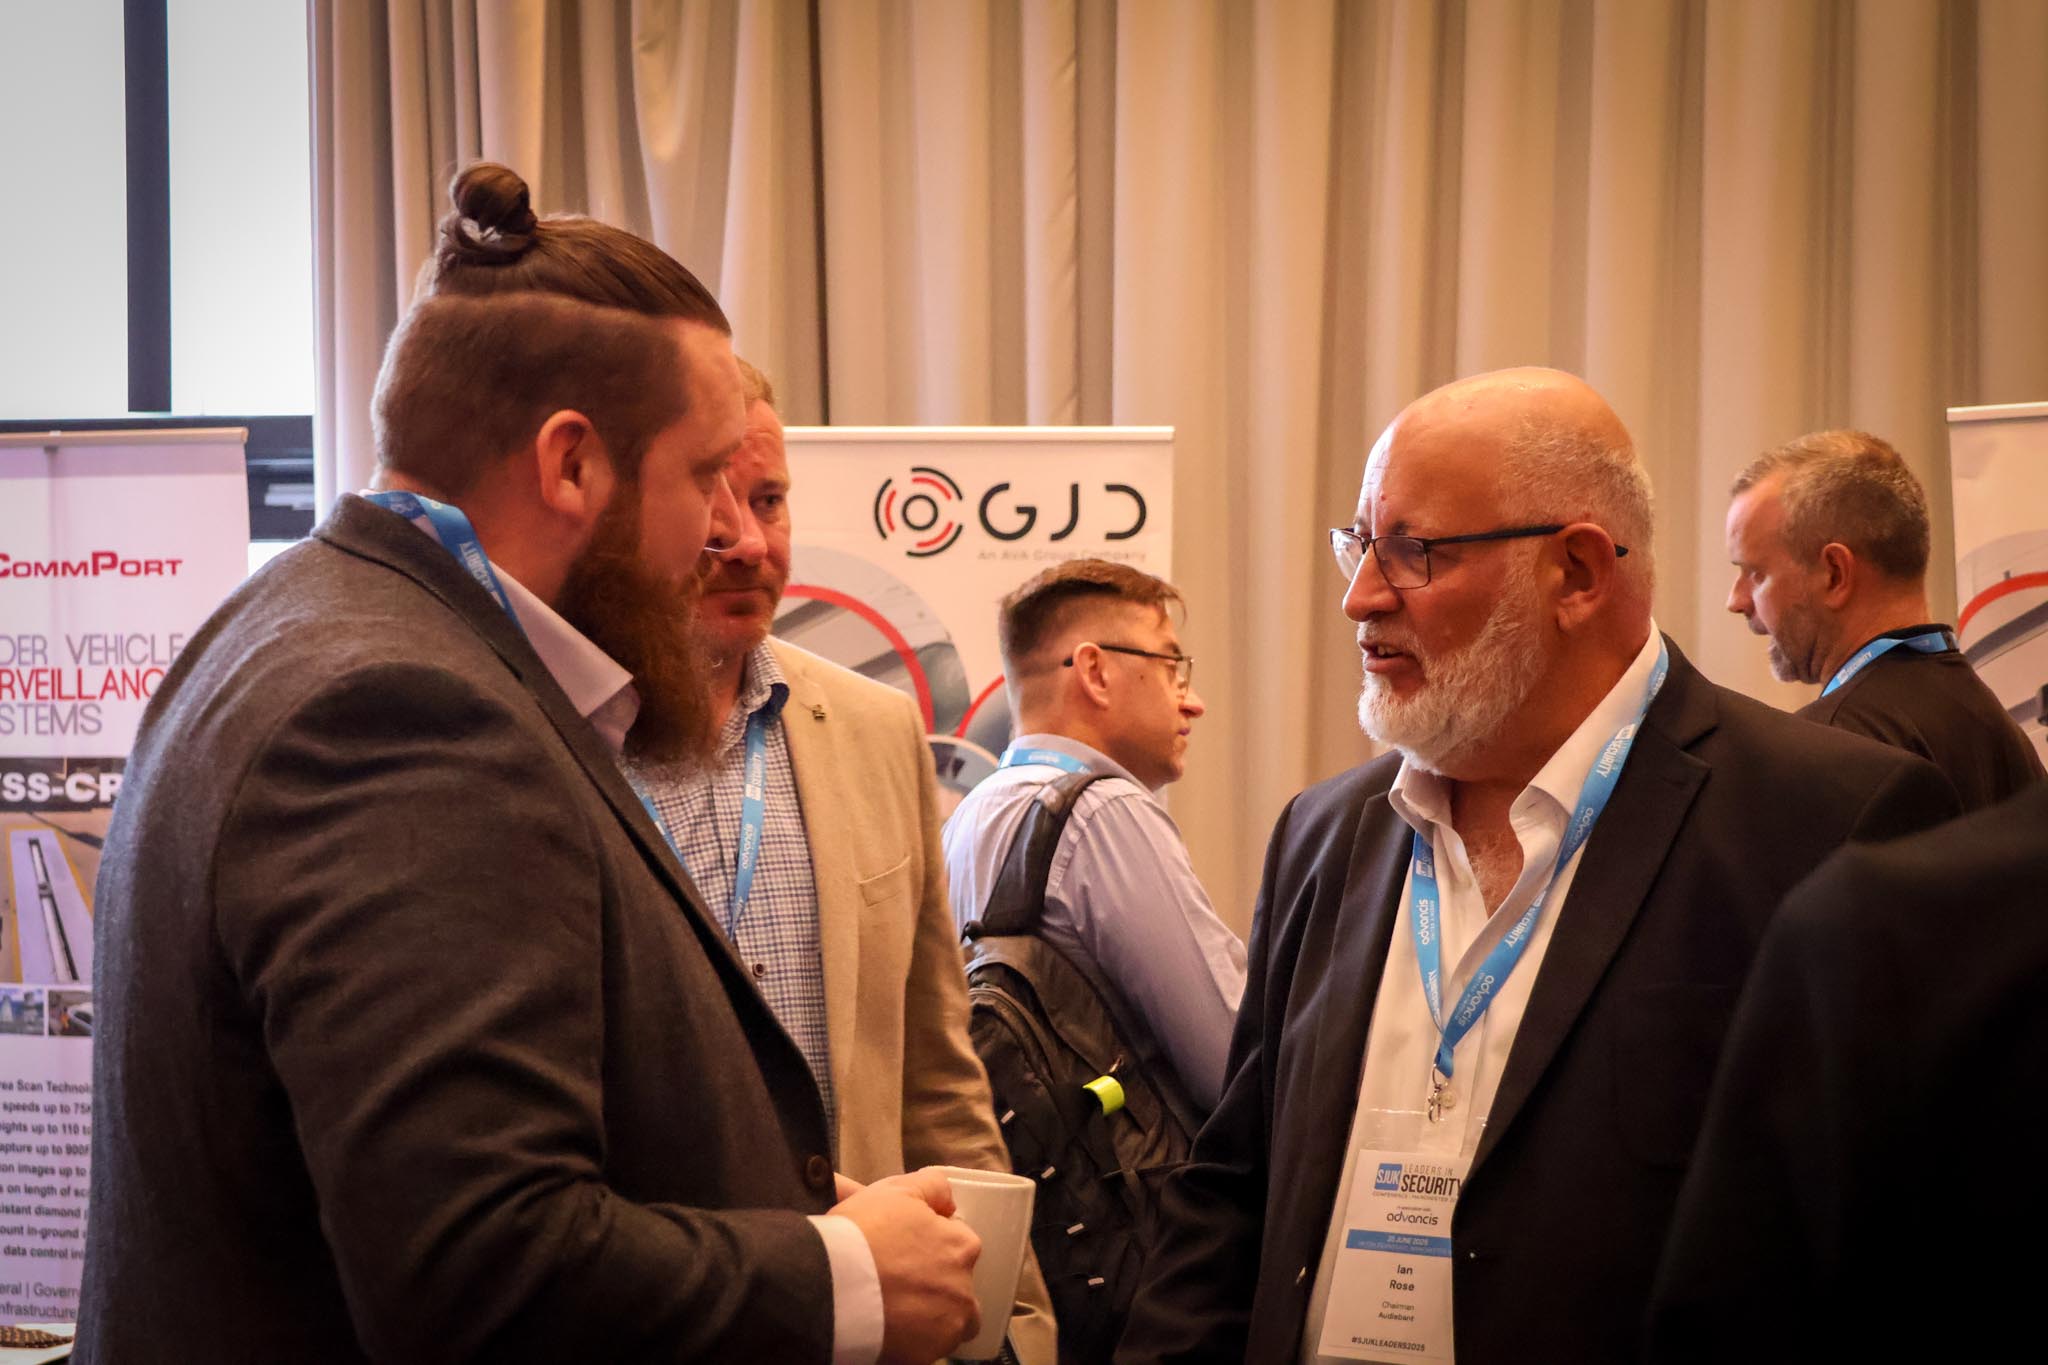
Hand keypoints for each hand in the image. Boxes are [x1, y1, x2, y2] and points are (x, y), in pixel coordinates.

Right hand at [831, 1166, 981, 1363]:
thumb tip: (946, 1194)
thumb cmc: (862, 1234)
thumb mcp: (897, 1190)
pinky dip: (910, 1344)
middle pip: (958, 1290)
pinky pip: (923, 1351)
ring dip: (928, 1319)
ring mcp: (945, 1329)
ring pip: (947, 1326)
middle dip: (936, 1286)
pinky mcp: (922, 1358)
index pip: (960, 1245)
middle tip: (900, 1281)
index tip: (909, 1250)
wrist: (828, 1283)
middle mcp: (962, 1292)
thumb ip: (932, 1187)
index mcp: (961, 1248)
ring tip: (893, 1309)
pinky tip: (886, 1328)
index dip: (933, 1245)